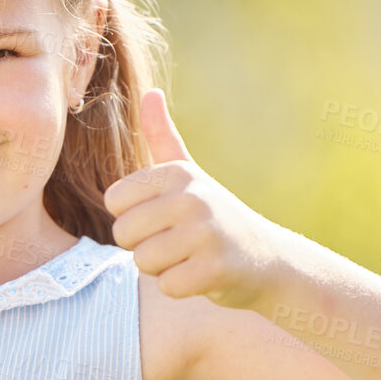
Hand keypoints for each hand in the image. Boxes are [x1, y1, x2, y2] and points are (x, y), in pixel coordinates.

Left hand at [103, 89, 283, 309]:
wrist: (267, 259)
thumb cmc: (213, 216)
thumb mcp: (189, 173)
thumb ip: (162, 135)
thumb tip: (149, 92)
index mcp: (177, 172)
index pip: (113, 201)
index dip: (132, 217)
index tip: (162, 218)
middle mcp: (192, 197)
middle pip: (123, 233)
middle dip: (143, 246)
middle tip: (177, 242)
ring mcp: (205, 233)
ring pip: (142, 262)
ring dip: (161, 268)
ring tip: (189, 257)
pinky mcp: (215, 269)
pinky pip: (166, 286)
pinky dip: (180, 287)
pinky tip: (202, 275)